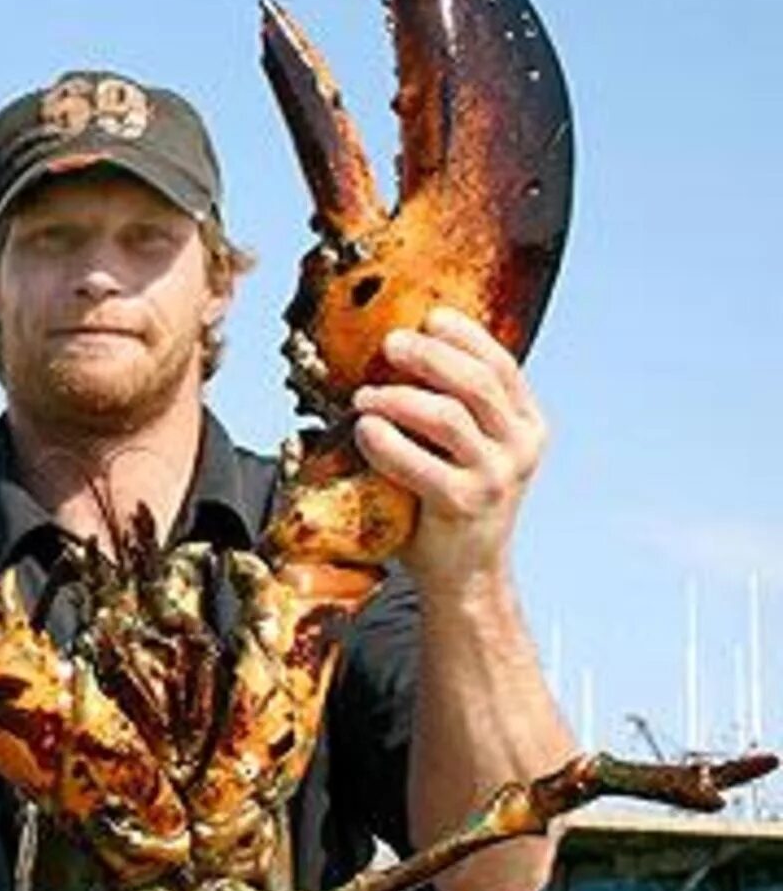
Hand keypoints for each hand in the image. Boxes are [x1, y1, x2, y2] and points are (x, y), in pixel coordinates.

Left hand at [351, 306, 547, 599]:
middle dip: (429, 356)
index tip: (429, 316)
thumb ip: (450, 406)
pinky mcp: (465, 504)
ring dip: (399, 398)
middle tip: (390, 344)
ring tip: (364, 397)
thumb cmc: (447, 500)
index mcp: (527, 424)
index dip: (465, 336)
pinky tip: (364, 430)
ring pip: (449, 416)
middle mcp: (521, 446)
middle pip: (476, 382)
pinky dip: (386, 441)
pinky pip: (420, 461)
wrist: (461, 573)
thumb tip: (402, 351)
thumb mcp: (463, 448)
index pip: (501, 364)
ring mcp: (498, 476)